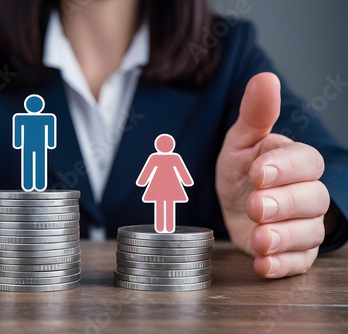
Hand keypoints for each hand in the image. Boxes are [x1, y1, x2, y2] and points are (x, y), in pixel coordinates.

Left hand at [216, 72, 328, 278]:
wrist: (234, 202)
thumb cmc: (242, 169)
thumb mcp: (241, 141)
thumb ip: (255, 115)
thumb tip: (265, 78)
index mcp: (296, 162)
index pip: (306, 162)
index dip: (285, 167)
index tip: (258, 172)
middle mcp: (306, 193)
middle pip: (312, 199)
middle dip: (282, 203)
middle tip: (254, 205)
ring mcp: (302, 225)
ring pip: (308, 233)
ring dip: (283, 237)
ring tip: (259, 238)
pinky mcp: (293, 252)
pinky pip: (298, 262)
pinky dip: (281, 265)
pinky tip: (263, 264)